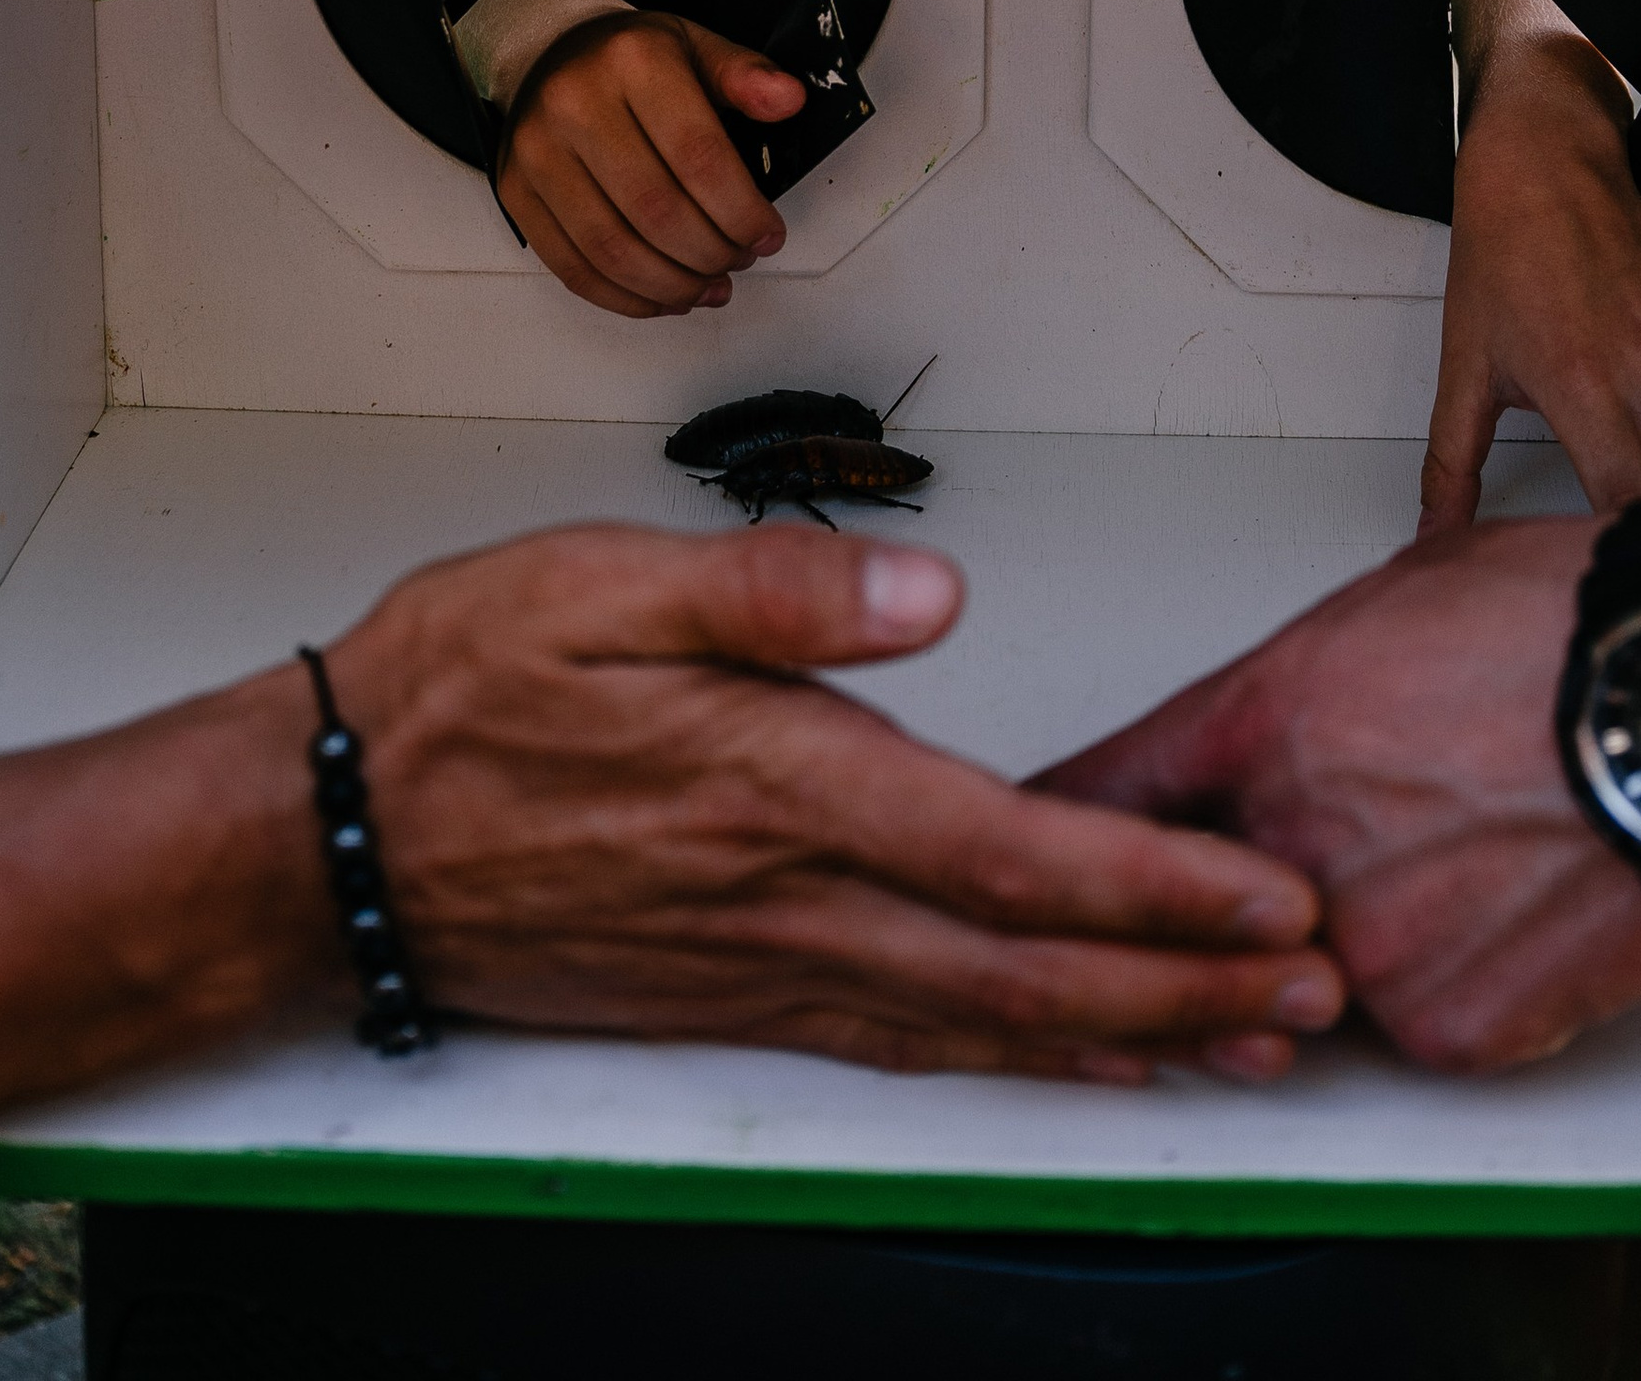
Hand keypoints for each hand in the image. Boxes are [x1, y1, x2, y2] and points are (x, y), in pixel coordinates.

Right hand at [332, 522, 1344, 1081]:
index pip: (1003, 852)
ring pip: (979, 1024)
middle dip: (1185, 986)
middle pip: (1023, 966)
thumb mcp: (598, 579)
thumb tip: (927, 591)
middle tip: (1315, 992)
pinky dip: (1011, 1059)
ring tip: (1245, 1045)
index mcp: (775, 782)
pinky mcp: (733, 998)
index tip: (1264, 899)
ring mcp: (762, 966)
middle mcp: (785, 899)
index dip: (1149, 890)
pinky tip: (1075, 1061)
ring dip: (1124, 1036)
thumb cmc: (458, 692)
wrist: (324, 838)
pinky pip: (904, 1044)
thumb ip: (772, 584)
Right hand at [498, 15, 806, 317]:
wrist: (551, 55)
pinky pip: (572, 267)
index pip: (698, 155)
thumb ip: (745, 75)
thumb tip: (788, 99)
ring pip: (613, 250)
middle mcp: (574, 105)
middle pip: (656, 211)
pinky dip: (625, 298)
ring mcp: (537, 153)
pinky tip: (662, 297)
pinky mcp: (516, 193)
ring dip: (672, 286)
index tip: (767, 236)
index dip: (741, 211)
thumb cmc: (632, 61)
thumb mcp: (696, 48)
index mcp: (633, 61)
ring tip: (709, 287)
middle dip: (711, 253)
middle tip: (740, 261)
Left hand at [1041, 523, 1640, 1070]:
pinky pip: (1416, 1024)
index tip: (1015, 848)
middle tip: (1325, 844)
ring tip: (1468, 845)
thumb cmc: (1573, 621)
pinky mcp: (1448, 1031)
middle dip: (1221, 893)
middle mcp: (1291, 842)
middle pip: (1190, 909)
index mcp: (1265, 719)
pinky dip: (1457, 981)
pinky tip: (1524, 900)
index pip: (1098, 796)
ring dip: (1359, 932)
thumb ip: (1304, 688)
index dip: (1049, 828)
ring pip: (1316, 972)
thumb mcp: (1397, 598)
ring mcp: (1366, 949)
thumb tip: (1287, 725)